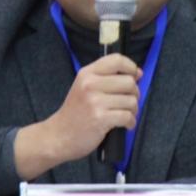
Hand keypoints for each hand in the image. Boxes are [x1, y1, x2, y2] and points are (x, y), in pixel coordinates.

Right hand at [13, 54, 140, 178]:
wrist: (58, 136)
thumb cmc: (75, 113)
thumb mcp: (84, 87)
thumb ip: (107, 78)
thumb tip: (137, 73)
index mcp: (87, 73)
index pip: (116, 60)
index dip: (131, 67)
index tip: (135, 76)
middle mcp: (90, 84)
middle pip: (129, 81)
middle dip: (134, 93)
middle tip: (127, 102)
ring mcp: (95, 102)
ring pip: (131, 100)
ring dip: (133, 110)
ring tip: (124, 115)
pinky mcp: (100, 119)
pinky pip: (127, 116)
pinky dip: (130, 122)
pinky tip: (125, 125)